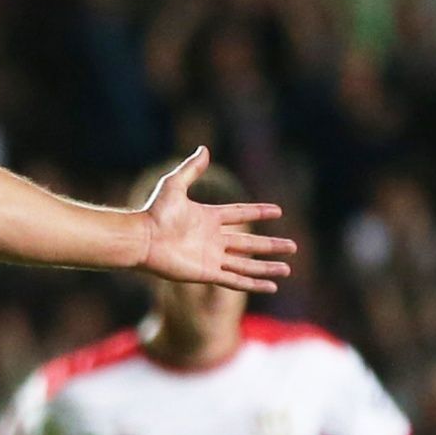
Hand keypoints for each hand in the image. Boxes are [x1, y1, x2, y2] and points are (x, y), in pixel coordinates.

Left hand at [135, 147, 292, 292]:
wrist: (142, 238)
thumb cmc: (155, 212)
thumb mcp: (175, 185)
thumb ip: (191, 169)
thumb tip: (204, 148)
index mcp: (209, 218)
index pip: (240, 214)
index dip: (259, 212)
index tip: (278, 212)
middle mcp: (213, 239)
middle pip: (249, 243)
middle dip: (271, 245)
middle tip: (292, 246)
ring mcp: (212, 257)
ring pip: (247, 263)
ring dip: (267, 266)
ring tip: (287, 268)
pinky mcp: (207, 273)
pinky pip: (236, 280)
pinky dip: (253, 283)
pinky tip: (271, 286)